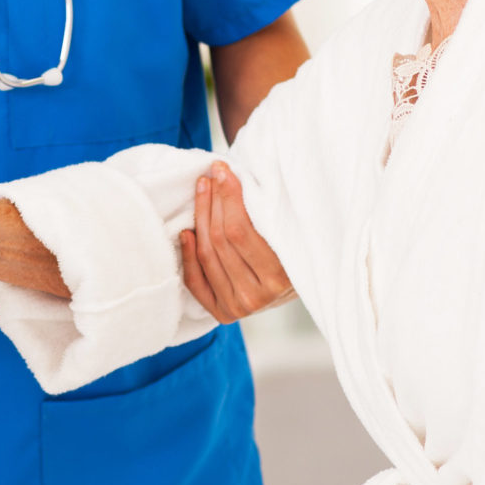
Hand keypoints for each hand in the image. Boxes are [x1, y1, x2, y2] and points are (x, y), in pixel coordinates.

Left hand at [180, 162, 292, 321]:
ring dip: (199, 219)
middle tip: (209, 177)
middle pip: (220, 240)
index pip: (239, 231)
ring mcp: (238, 308)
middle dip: (212, 202)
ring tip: (201, 191)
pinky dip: (188, 255)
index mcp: (279, 278)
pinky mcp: (223, 313)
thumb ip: (271, 211)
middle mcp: (257, 298)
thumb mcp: (294, 230)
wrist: (298, 286)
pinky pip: (196, 282)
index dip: (228, 196)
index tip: (223, 170)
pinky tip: (186, 231)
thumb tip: (235, 173)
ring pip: (206, 255)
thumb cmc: (298, 248)